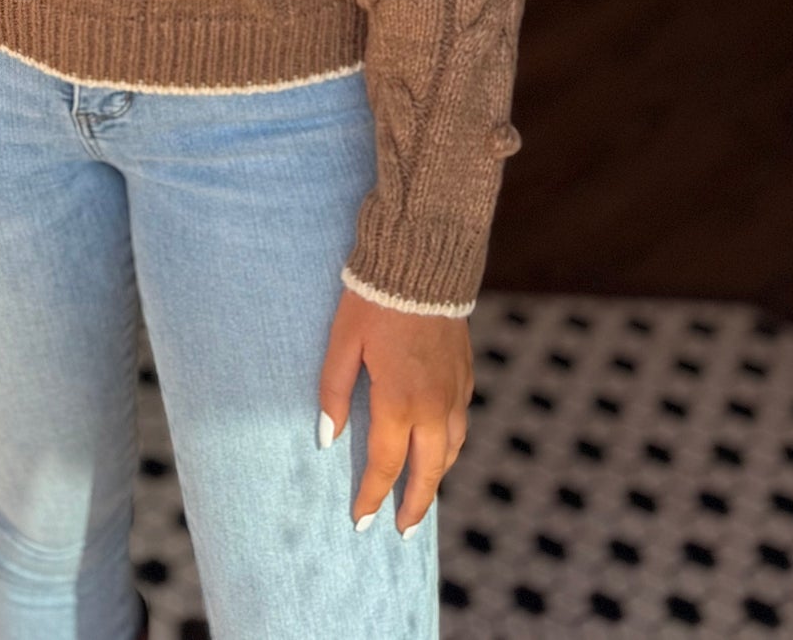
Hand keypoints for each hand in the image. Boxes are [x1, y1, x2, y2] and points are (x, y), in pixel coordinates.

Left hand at [318, 286, 472, 534]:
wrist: (422, 262)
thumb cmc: (373, 300)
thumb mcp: (342, 343)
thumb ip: (333, 393)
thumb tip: (327, 440)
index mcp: (398, 402)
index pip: (385, 466)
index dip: (373, 497)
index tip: (362, 522)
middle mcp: (433, 406)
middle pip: (428, 472)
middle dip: (414, 505)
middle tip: (401, 530)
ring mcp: (454, 391)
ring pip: (450, 450)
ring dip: (435, 477)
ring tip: (419, 495)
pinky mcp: (465, 374)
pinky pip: (460, 423)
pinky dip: (448, 445)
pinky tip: (437, 446)